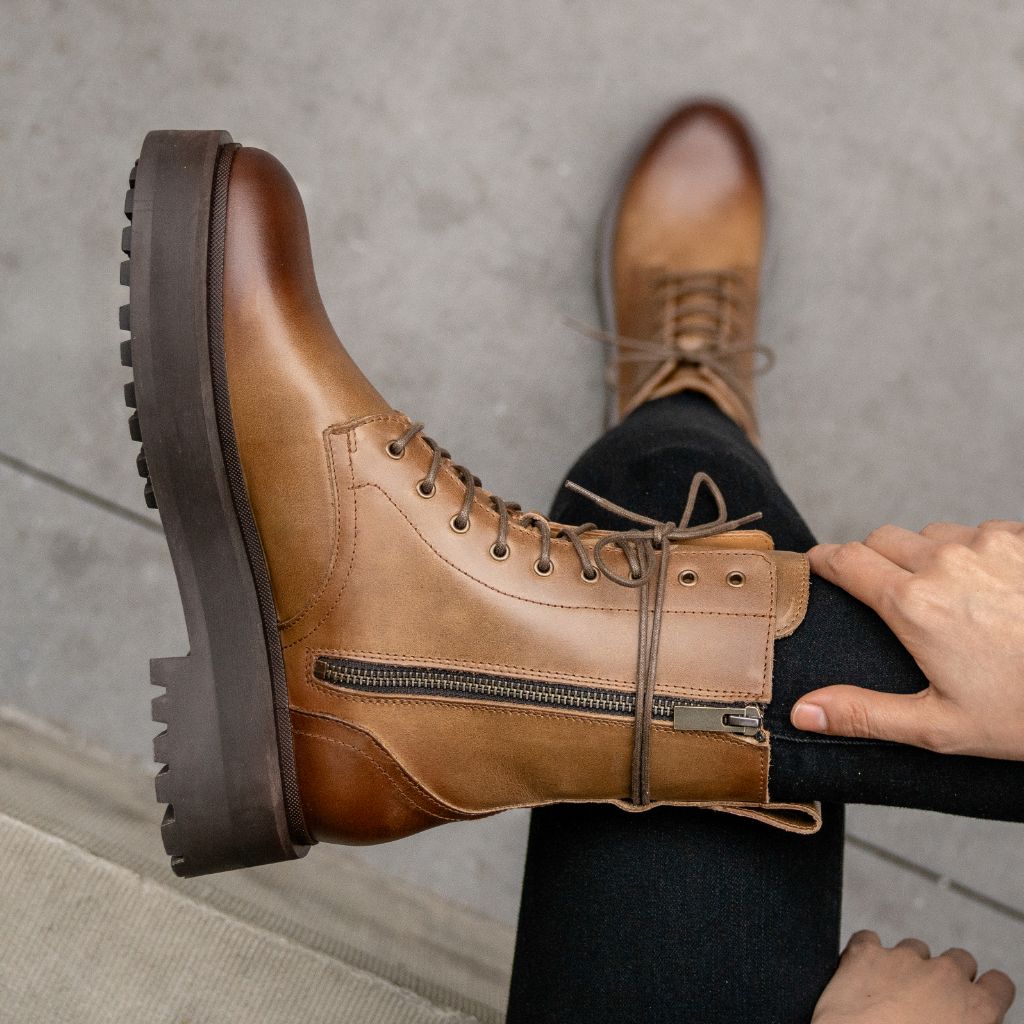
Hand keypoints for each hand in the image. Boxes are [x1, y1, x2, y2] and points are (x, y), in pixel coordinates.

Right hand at [790, 520, 1023, 758]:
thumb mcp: (941, 727)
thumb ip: (864, 715)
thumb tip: (803, 711)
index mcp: (913, 604)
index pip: (844, 559)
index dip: (822, 562)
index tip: (815, 566)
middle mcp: (945, 561)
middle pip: (881, 538)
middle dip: (872, 559)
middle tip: (884, 595)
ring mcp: (989, 543)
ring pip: (932, 535)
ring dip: (925, 556)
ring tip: (946, 597)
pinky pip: (981, 533)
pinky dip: (973, 553)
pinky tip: (991, 589)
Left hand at [812, 931, 1014, 1023]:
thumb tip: (962, 1019)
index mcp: (977, 1007)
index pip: (999, 984)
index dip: (987, 993)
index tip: (974, 1002)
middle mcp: (946, 975)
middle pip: (959, 960)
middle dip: (948, 977)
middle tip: (929, 1001)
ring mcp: (904, 958)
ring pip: (915, 949)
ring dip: (908, 966)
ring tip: (892, 994)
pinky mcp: (866, 952)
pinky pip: (869, 940)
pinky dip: (868, 955)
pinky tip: (862, 977)